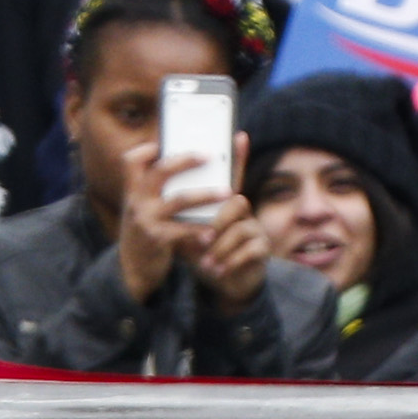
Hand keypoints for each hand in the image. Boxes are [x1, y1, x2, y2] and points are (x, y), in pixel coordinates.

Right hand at [115, 142, 221, 303]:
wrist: (132, 269)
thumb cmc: (150, 230)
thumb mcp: (148, 208)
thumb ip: (164, 188)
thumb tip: (197, 159)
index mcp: (135, 190)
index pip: (131, 160)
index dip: (146, 149)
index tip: (164, 143)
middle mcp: (136, 201)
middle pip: (160, 171)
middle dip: (187, 160)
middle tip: (210, 156)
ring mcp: (144, 219)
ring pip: (180, 199)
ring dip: (207, 195)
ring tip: (229, 193)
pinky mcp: (155, 239)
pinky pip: (183, 229)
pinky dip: (201, 230)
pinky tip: (214, 232)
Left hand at [189, 135, 268, 309]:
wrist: (226, 283)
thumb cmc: (204, 252)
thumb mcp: (186, 232)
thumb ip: (176, 213)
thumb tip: (154, 194)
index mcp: (223, 203)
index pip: (230, 175)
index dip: (236, 156)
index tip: (239, 135)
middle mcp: (242, 211)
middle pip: (234, 202)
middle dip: (216, 221)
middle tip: (202, 238)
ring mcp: (255, 228)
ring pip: (240, 229)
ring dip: (219, 247)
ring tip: (205, 261)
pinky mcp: (262, 249)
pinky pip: (249, 250)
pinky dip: (229, 262)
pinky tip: (216, 270)